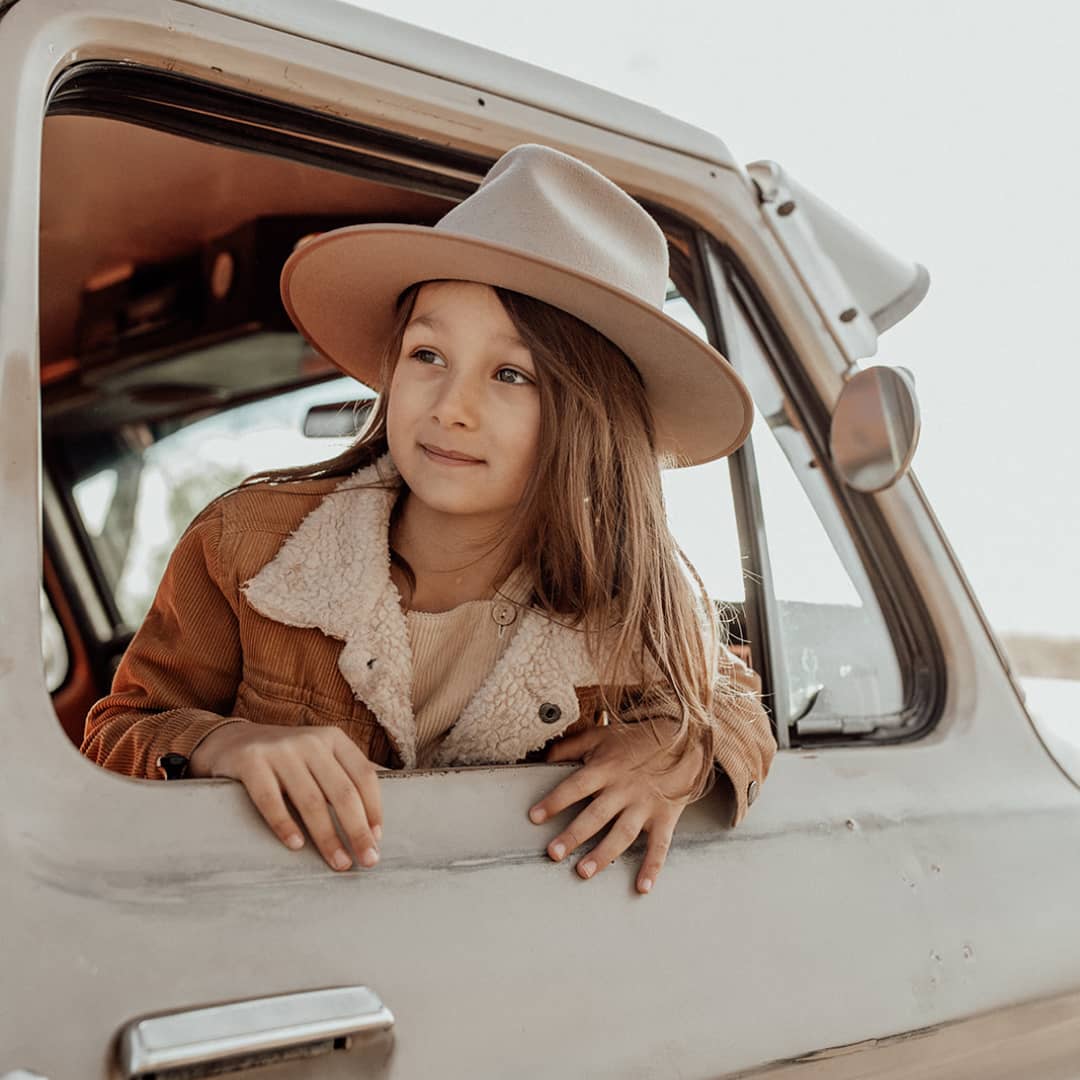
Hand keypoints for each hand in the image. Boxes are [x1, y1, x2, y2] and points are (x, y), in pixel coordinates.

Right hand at [189, 722, 382, 872]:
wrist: (230, 742)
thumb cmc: (287, 760)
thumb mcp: (320, 756)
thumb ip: (346, 776)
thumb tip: (379, 820)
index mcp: (334, 738)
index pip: (364, 776)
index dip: (374, 809)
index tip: (378, 839)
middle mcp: (311, 741)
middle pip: (342, 792)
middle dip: (358, 830)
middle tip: (368, 861)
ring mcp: (280, 750)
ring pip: (310, 800)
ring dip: (327, 837)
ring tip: (339, 863)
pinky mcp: (251, 762)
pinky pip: (270, 799)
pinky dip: (284, 824)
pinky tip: (296, 846)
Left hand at [527, 719, 707, 894]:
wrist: (682, 739)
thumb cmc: (635, 741)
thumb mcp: (600, 736)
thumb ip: (570, 747)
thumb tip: (542, 758)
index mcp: (605, 769)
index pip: (575, 786)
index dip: (554, 800)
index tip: (534, 816)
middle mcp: (623, 789)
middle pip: (596, 815)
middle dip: (574, 835)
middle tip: (554, 853)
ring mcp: (645, 805)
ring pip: (622, 834)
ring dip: (603, 854)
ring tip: (584, 871)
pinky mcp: (664, 817)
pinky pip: (659, 846)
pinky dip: (652, 867)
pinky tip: (642, 886)